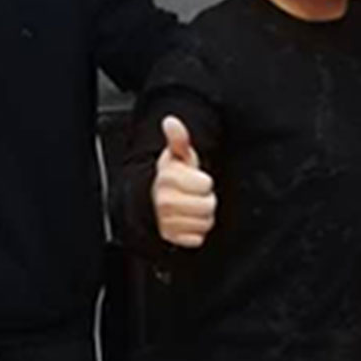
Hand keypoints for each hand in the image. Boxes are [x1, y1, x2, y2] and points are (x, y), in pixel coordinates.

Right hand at [152, 116, 216, 248]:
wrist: (152, 202)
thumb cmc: (172, 178)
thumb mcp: (177, 157)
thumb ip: (178, 139)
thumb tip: (171, 121)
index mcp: (168, 179)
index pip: (206, 185)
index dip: (205, 182)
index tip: (195, 180)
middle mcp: (164, 201)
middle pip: (208, 206)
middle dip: (206, 200)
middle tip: (195, 196)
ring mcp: (167, 221)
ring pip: (204, 223)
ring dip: (202, 217)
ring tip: (191, 208)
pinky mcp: (171, 238)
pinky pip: (196, 238)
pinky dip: (195, 232)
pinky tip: (187, 222)